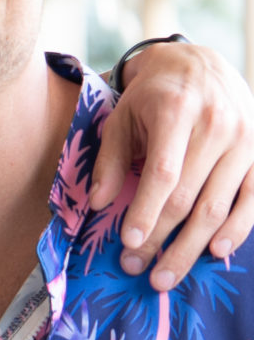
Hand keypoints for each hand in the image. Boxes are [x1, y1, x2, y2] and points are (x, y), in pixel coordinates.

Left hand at [92, 42, 253, 288]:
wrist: (199, 64)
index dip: (147, 211)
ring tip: (166, 275)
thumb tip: (99, 204)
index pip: (163, 173)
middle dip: (163, 240)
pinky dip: (238, 228)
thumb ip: (110, 160)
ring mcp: (246, 140)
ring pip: (220, 205)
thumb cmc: (153, 97)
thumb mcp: (121, 117)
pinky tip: (216, 252)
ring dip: (192, 246)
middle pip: (190, 197)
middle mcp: (218, 125)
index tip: (129, 243)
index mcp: (176, 113)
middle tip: (137, 269)